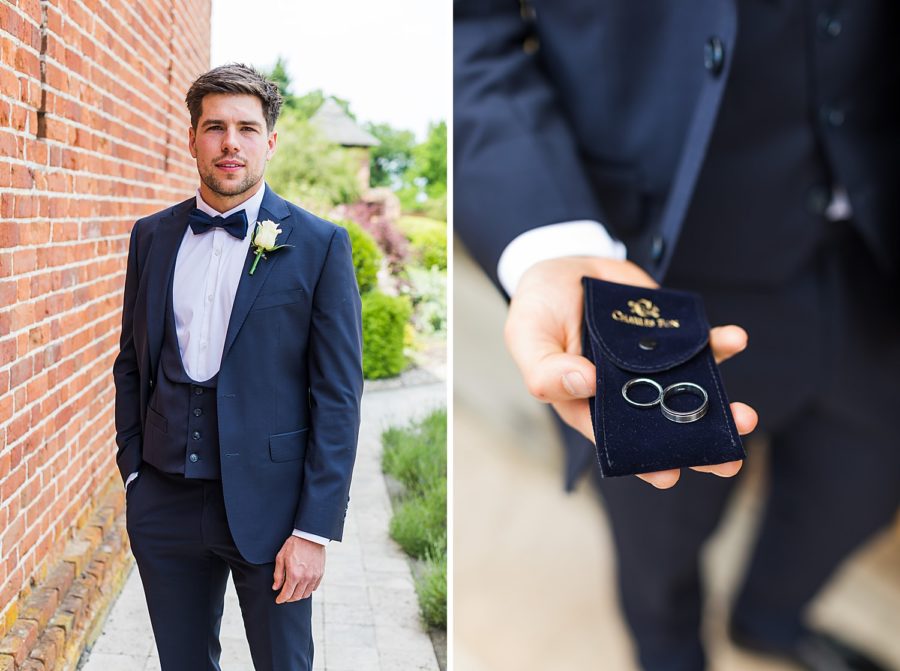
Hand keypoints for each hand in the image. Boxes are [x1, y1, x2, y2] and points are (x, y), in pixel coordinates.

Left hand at [272, 536, 324, 603]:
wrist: (310, 536)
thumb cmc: (294, 545)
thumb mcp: (281, 557)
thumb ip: (278, 574)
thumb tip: (276, 588)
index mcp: (294, 574)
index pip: (286, 594)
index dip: (281, 599)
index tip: (278, 600)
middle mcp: (305, 578)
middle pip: (296, 597)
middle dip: (289, 598)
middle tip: (285, 595)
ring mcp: (314, 576)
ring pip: (305, 594)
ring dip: (298, 595)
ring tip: (294, 591)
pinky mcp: (320, 573)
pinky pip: (314, 588)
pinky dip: (307, 589)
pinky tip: (303, 585)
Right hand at [505, 256, 757, 488]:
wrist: (565, 264)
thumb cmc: (538, 309)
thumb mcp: (527, 336)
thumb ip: (545, 369)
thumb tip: (584, 383)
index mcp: (589, 403)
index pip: (619, 440)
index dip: (644, 460)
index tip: (668, 475)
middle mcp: (626, 391)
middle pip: (664, 425)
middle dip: (699, 443)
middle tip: (728, 457)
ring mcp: (652, 365)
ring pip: (691, 391)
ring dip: (721, 405)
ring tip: (745, 416)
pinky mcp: (670, 336)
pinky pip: (701, 345)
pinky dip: (720, 344)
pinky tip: (733, 339)